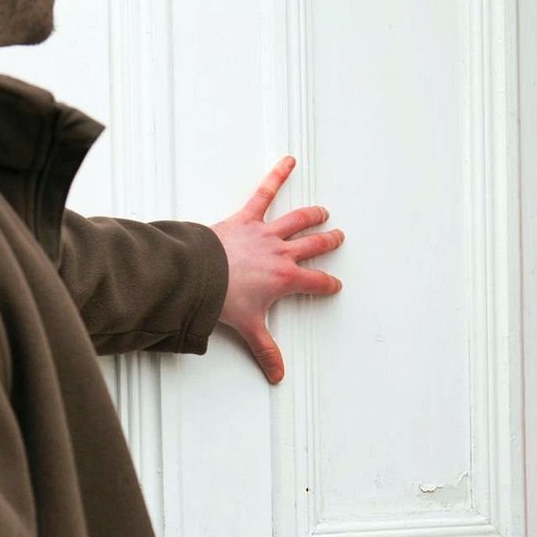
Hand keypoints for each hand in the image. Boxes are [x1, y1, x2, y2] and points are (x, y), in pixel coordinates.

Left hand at [211, 156, 343, 382]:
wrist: (199, 275)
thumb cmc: (222, 298)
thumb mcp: (248, 327)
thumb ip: (265, 350)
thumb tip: (277, 375)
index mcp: (285, 279)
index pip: (316, 282)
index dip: (328, 284)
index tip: (335, 285)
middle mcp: (282, 253)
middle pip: (313, 246)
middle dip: (328, 242)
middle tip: (337, 237)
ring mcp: (266, 233)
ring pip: (297, 221)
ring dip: (312, 215)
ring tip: (322, 211)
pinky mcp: (247, 218)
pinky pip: (265, 193)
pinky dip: (277, 175)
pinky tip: (288, 160)